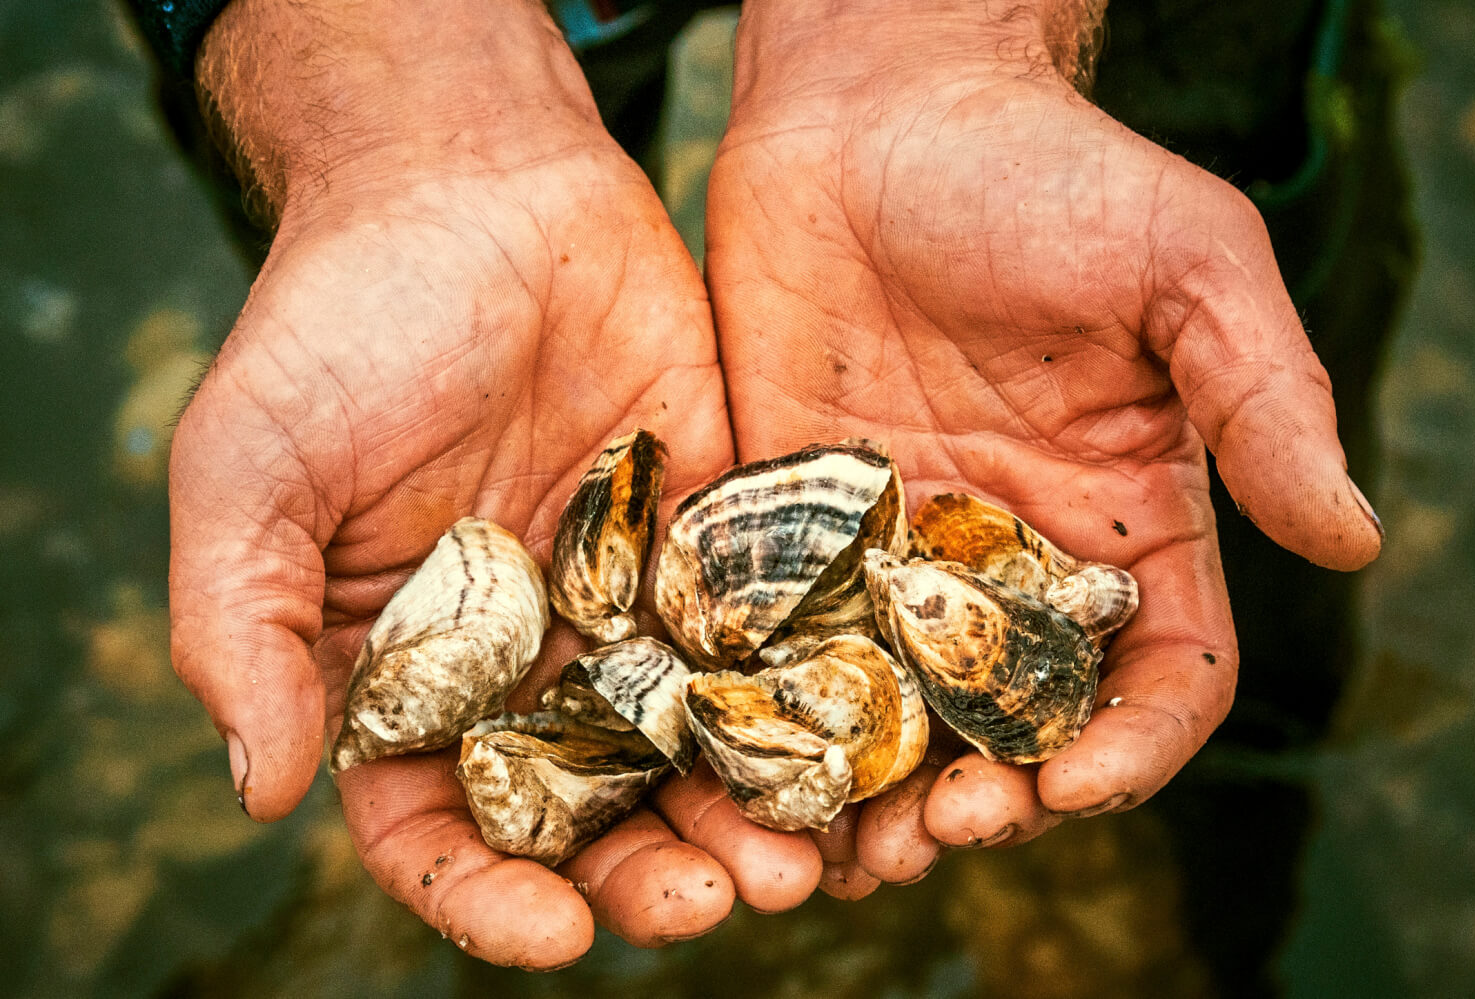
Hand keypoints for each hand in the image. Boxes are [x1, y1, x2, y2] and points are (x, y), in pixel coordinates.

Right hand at [169, 0, 818, 964]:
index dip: (485, 892)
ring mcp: (630, 602)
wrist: (472, 185)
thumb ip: (236, 625)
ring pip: (694, 743)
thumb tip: (259, 788)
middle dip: (647, 871)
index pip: (438, 822)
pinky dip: (807, 697)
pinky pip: (768, 635)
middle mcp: (527, 658)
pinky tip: (854, 742)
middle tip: (712, 900)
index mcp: (407, 671)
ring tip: (799, 855)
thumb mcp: (249, 468)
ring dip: (743, 810)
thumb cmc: (337, 322)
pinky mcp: (720, 536)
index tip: (549, 933)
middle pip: (589, 809)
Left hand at [706, 0, 1382, 889]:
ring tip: (835, 840)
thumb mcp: (1186, 261)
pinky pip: (785, 644)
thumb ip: (1266, 396)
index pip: (1159, 675)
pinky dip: (772, 716)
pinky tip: (739, 756)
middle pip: (1018, 724)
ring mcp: (895, 549)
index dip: (1132, 747)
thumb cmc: (1047, 168)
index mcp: (1127, 519)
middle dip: (989, 796)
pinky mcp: (789, 523)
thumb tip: (1355, 540)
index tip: (1073, 785)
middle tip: (937, 831)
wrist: (873, 106)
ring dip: (873, 791)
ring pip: (896, 713)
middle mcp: (1014, 556)